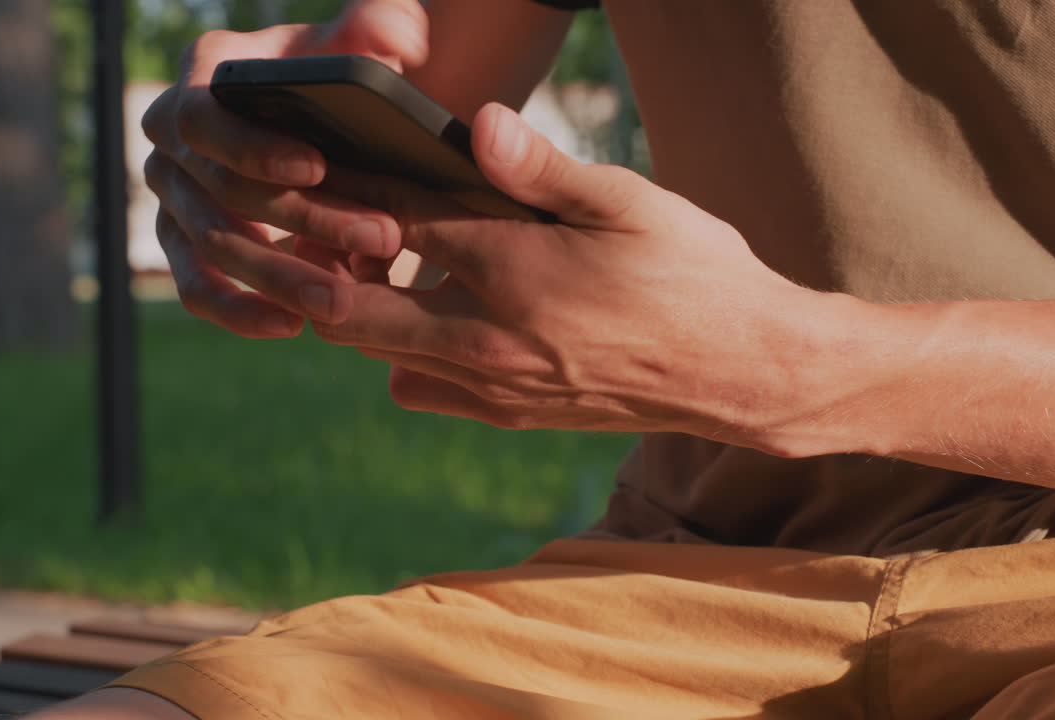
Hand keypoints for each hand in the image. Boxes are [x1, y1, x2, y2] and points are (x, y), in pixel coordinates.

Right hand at [141, 0, 428, 337]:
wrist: (326, 121)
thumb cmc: (339, 74)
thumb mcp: (362, 37)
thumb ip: (381, 23)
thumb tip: (396, 40)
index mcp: (203, 76)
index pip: (206, 115)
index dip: (254, 145)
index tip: (317, 166)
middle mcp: (173, 137)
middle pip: (224, 190)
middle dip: (306, 218)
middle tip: (382, 238)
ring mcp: (175, 196)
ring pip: (215, 246)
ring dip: (280, 278)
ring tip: (343, 305)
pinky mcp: (186, 247)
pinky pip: (197, 288)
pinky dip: (239, 311)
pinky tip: (291, 327)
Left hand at [313, 103, 834, 446]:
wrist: (742, 373)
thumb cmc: (696, 278)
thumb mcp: (631, 204)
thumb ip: (545, 169)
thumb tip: (478, 124)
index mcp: (512, 270)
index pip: (394, 223)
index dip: (349, 192)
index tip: (317, 169)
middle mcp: (488, 338)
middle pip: (351, 308)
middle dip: (315, 266)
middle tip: (312, 228)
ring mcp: (495, 386)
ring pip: (377, 353)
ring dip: (357, 311)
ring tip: (368, 270)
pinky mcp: (511, 415)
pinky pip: (423, 390)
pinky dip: (404, 356)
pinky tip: (432, 321)